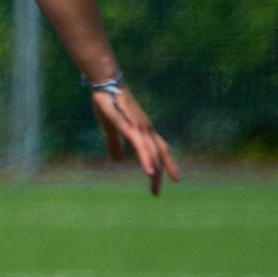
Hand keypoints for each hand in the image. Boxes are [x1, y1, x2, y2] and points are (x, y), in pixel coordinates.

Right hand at [90, 82, 179, 196]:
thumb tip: (116, 160)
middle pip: (160, 154)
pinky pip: (141, 147)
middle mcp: (147, 129)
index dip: (168, 164)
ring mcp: (141, 128)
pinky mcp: (131, 127)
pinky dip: (147, 160)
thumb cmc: (108, 102)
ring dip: (155, 172)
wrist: (105, 83)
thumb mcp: (112, 127)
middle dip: (161, 174)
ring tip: (155, 189)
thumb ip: (114, 143)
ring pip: (153, 153)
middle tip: (155, 194)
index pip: (161, 149)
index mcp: (144, 129)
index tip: (172, 180)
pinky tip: (149, 172)